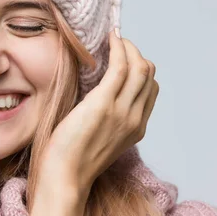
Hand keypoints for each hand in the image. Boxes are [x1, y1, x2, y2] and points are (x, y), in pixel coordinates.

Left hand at [39, 29, 158, 195]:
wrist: (65, 176)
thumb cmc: (72, 158)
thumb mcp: (100, 138)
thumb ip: (107, 119)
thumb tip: (97, 94)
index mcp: (137, 128)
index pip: (151, 89)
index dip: (140, 67)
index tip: (125, 56)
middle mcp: (135, 118)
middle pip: (149, 75)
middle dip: (136, 53)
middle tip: (118, 43)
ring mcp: (122, 111)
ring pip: (140, 68)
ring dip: (128, 47)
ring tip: (114, 39)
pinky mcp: (103, 104)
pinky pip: (120, 67)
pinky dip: (118, 48)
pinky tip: (110, 39)